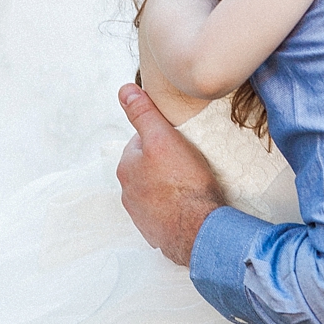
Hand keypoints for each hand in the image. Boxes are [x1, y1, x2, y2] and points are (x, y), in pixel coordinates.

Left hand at [116, 85, 225, 264]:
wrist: (199, 231)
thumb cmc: (183, 183)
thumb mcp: (163, 138)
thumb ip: (143, 114)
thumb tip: (124, 91)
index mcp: (126, 167)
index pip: (142, 142)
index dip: (163, 138)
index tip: (181, 142)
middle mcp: (128, 192)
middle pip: (149, 167)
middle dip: (166, 163)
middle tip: (190, 163)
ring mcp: (141, 215)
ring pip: (157, 190)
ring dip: (171, 186)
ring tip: (194, 184)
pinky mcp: (157, 232)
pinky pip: (166, 213)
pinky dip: (176, 208)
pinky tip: (191, 205)